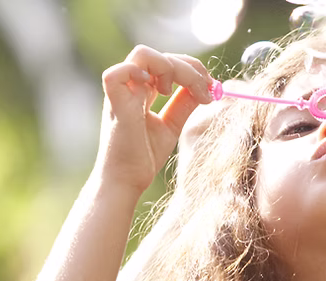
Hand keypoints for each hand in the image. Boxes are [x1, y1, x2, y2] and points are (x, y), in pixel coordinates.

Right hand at [94, 45, 213, 194]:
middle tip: (205, 89)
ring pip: (142, 54)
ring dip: (170, 68)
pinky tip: (159, 91)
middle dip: (189, 67)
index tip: (211, 87)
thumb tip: (206, 86)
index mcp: (142, 90)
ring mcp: (120, 93)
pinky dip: (141, 73)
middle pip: (159, 55)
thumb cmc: (144, 156)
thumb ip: (185, 103)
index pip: (168, 63)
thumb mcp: (173, 124)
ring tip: (177, 93)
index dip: (192, 69)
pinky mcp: (113, 104)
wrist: (128, 180)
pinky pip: (118, 73)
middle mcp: (130, 87)